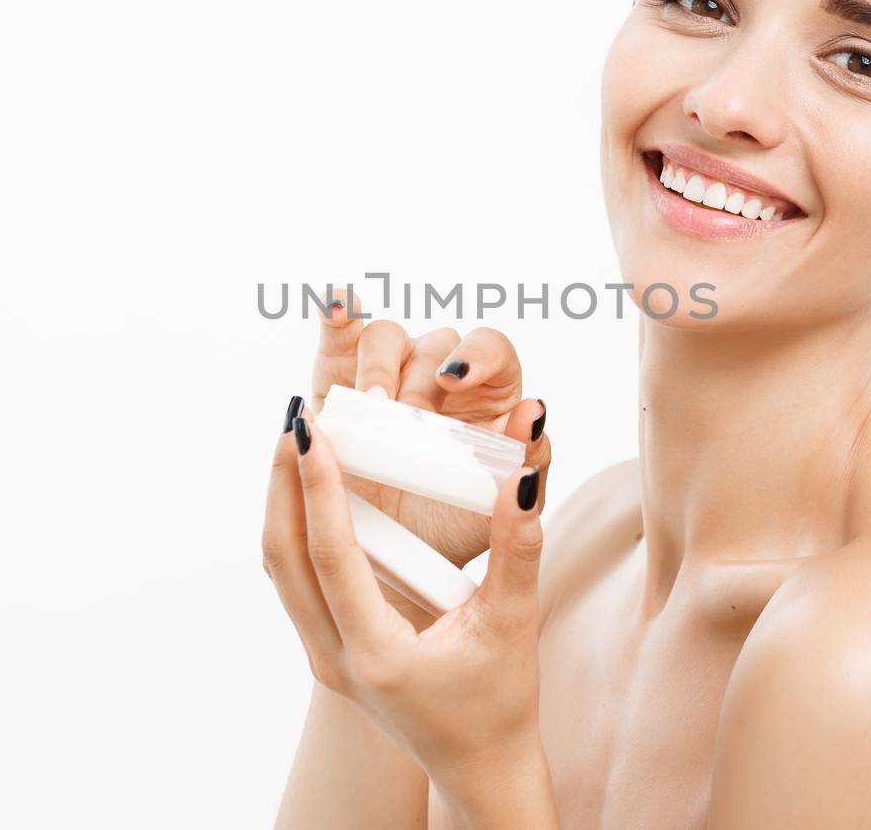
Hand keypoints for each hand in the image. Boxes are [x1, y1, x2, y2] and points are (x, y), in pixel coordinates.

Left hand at [263, 404, 558, 823]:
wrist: (482, 766)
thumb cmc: (501, 704)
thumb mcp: (514, 622)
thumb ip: (518, 547)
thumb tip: (521, 477)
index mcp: (378, 654)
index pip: (331, 557)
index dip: (318, 488)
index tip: (312, 430)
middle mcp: (336, 659)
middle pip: (284, 558)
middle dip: (283, 483)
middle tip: (296, 417)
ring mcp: (324, 659)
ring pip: (280, 570)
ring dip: (283, 502)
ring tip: (296, 442)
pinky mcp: (328, 652)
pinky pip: (294, 581)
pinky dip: (295, 528)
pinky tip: (310, 489)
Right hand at [306, 289, 550, 606]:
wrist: (390, 558)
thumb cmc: (451, 524)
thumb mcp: (500, 505)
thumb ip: (530, 460)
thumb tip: (534, 410)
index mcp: (486, 394)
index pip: (491, 350)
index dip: (477, 356)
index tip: (456, 380)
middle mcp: (436, 375)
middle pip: (436, 344)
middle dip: (421, 379)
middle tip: (405, 418)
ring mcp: (387, 371)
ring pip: (385, 336)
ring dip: (377, 363)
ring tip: (370, 403)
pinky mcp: (338, 376)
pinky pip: (339, 334)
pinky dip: (337, 313)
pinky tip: (337, 312)